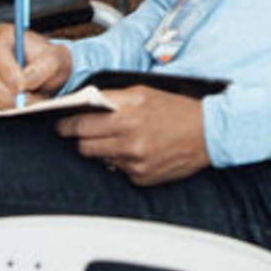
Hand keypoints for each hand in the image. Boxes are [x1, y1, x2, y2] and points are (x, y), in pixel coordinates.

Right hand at [0, 25, 72, 108]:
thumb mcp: (55, 61)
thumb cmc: (49, 62)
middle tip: (23, 103)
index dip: (6, 70)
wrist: (48, 74)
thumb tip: (23, 85)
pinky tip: (16, 108)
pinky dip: (1, 109)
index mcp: (3, 35)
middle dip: (4, 92)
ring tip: (25, 105)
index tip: (21, 87)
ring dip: (4, 103)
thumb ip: (40, 69)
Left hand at [71, 85, 212, 185]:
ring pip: (100, 159)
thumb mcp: (145, 93)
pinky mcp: (142, 178)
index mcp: (128, 118)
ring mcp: (135, 164)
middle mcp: (130, 143)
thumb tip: (86, 103)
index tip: (62, 125)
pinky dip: (123, 161)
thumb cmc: (178, 109)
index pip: (82, 125)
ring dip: (103, 150)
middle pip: (85, 147)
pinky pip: (119, 170)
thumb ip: (114, 98)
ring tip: (120, 139)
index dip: (67, 125)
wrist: (209, 133)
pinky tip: (138, 150)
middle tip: (87, 133)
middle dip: (82, 139)